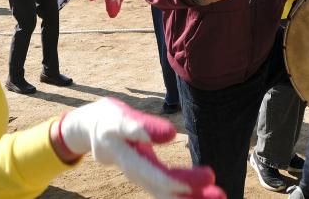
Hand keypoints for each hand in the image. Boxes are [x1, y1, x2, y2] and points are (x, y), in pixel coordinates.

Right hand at [58, 98, 224, 198]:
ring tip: (219, 196)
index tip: (200, 177)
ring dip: (189, 196)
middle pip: (159, 186)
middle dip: (187, 190)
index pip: (149, 170)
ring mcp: (137, 174)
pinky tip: (204, 193)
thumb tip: (171, 136)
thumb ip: (144, 126)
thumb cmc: (107, 118)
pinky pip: (164, 189)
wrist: (88, 129)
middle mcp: (130, 169)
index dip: (172, 178)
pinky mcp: (144, 174)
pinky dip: (183, 193)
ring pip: (163, 191)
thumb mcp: (120, 117)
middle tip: (217, 190)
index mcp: (122, 154)